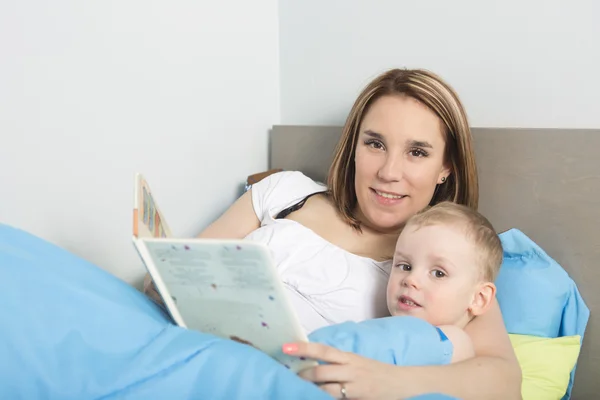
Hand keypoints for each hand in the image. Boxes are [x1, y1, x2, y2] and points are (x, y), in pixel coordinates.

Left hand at [283, 342, 401, 399]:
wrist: (401, 382)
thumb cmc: (375, 372)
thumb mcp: (356, 363)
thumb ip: (337, 364)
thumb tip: (311, 366)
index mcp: (347, 357)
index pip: (322, 349)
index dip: (303, 347)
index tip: (286, 346)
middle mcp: (350, 368)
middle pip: (321, 369)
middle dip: (303, 375)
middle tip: (289, 376)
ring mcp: (355, 384)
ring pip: (327, 387)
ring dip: (312, 388)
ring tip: (299, 389)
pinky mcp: (359, 396)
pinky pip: (338, 398)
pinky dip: (326, 397)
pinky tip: (318, 397)